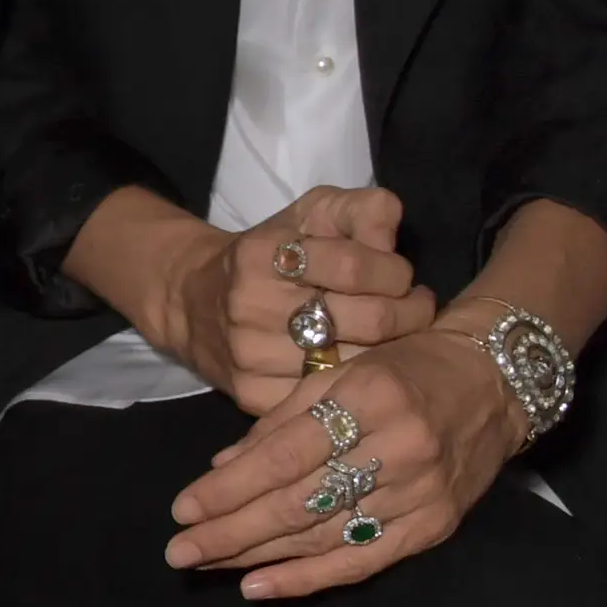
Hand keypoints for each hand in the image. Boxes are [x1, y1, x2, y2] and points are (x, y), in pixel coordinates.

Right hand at [139, 184, 432, 415]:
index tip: (401, 276)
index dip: (394, 271)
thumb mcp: (310, 214)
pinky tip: (358, 367)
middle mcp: (251, 305)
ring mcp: (249, 355)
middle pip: (368, 320)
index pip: (356, 266)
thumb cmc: (270, 254)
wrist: (193, 302)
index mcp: (263, 253)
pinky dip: (353, 383)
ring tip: (391, 337)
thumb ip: (360, 209)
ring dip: (389, 352)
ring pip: (355, 364)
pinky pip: (328, 397)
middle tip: (414, 309)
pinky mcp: (252, 395)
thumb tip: (392, 227)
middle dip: (408, 314)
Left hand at [161, 313, 525, 599]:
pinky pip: (362, 561)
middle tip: (179, 552)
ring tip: (207, 566)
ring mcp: (421, 495)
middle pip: (299, 503)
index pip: (283, 457)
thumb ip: (278, 421)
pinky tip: (261, 586)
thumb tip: (219, 468)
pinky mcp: (435, 527)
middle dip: (231, 532)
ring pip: (324, 536)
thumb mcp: (338, 373)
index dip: (228, 489)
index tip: (182, 510)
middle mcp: (397, 449)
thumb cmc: (405, 369)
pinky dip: (309, 577)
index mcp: (367, 398)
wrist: (495, 383)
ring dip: (258, 556)